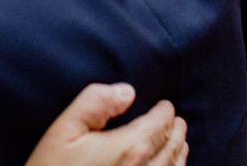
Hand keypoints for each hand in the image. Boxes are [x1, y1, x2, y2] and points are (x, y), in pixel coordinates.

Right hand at [25, 83, 187, 165]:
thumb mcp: (65, 130)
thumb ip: (95, 103)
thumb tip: (126, 92)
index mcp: (129, 149)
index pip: (159, 125)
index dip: (165, 112)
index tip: (166, 106)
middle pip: (170, 148)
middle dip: (176, 132)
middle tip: (178, 121)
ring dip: (179, 154)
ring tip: (181, 143)